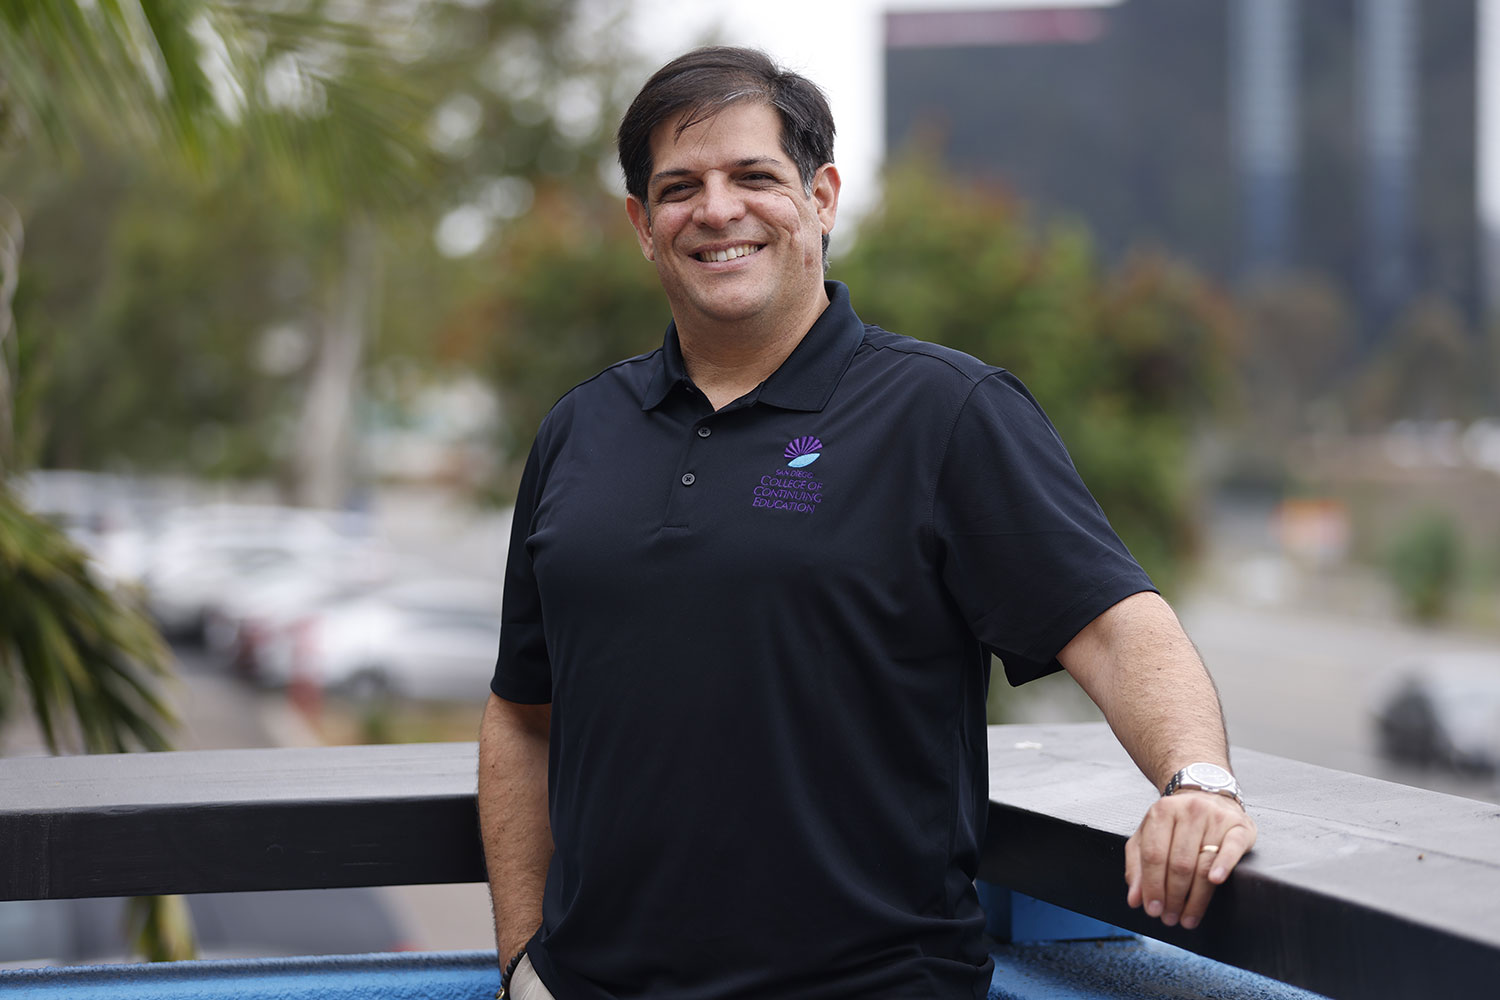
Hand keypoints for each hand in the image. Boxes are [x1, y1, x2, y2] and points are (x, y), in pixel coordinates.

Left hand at [1124, 790, 1256, 929]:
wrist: (1208, 795)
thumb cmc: (1175, 823)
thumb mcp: (1148, 836)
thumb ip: (1137, 866)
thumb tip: (1134, 900)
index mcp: (1162, 812)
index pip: (1153, 855)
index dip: (1152, 886)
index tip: (1152, 910)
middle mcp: (1188, 811)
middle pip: (1179, 864)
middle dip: (1173, 897)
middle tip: (1170, 919)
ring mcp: (1215, 817)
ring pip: (1203, 864)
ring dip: (1195, 898)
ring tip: (1187, 919)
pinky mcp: (1239, 827)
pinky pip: (1231, 849)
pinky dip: (1223, 866)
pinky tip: (1216, 882)